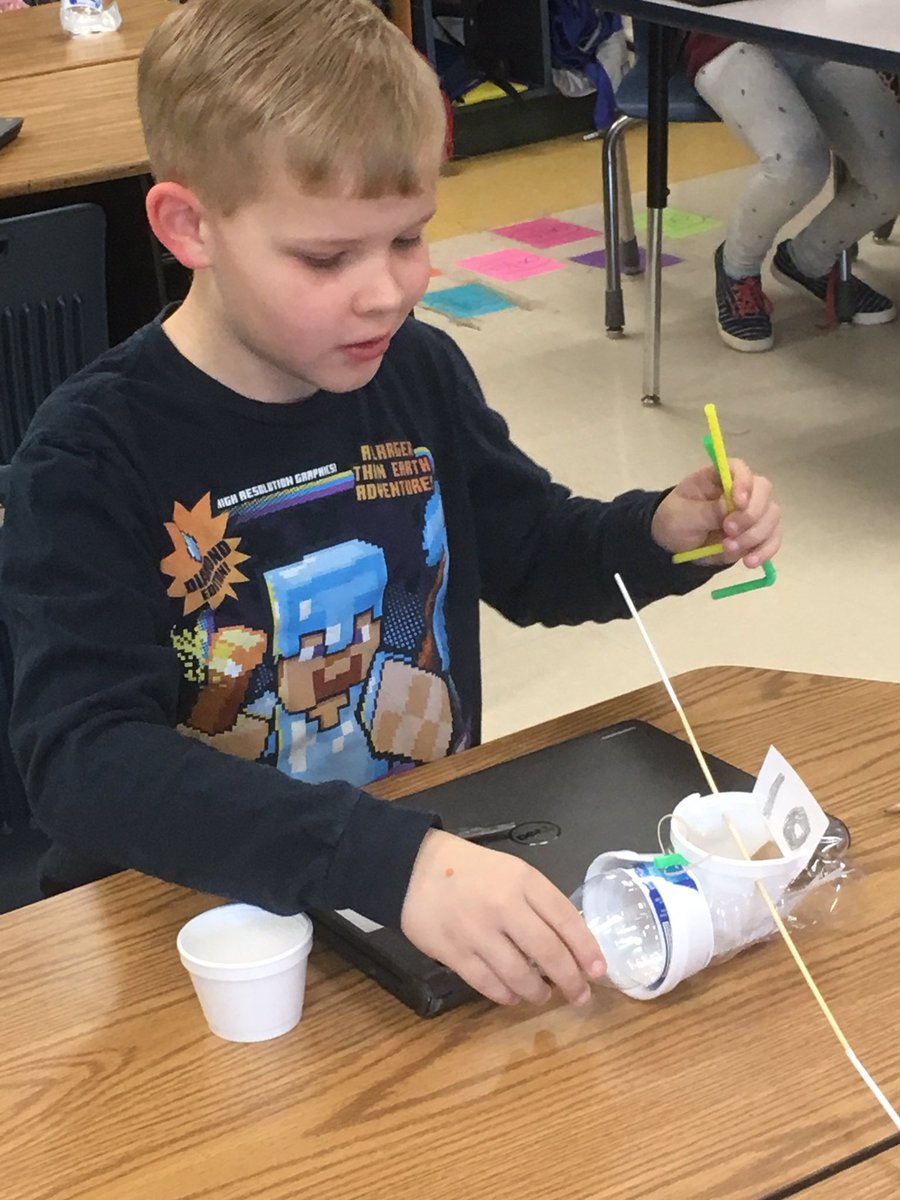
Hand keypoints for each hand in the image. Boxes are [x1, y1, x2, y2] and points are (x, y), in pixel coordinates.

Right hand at [400, 829, 605, 1005]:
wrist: (413, 867)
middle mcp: (503, 906)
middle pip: (549, 953)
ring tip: (542, 996)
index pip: (566, 919)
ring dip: (538, 992)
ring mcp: (477, 932)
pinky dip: (506, 995)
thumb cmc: (471, 870)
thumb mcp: (512, 871)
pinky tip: (513, 996)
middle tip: (580, 996)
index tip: (599, 971)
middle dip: (570, 980)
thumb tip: (571, 945)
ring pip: (520, 975)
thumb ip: (539, 902)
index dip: (587, 949)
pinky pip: (488, 985)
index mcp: (523, 881)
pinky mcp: (453, 953)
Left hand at [650, 458, 781, 568]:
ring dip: (754, 536)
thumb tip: (730, 506)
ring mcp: (752, 512)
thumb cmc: (675, 521)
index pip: (738, 469)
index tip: (738, 502)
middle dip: (750, 514)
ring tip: (729, 549)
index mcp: (718, 478)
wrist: (676, 546)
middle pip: (763, 491)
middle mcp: (740, 490)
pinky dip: (765, 551)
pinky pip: (772, 539)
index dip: (743, 482)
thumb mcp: (681, 516)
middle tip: (729, 531)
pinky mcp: (758, 533)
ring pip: (771, 516)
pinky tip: (750, 562)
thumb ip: (706, 511)